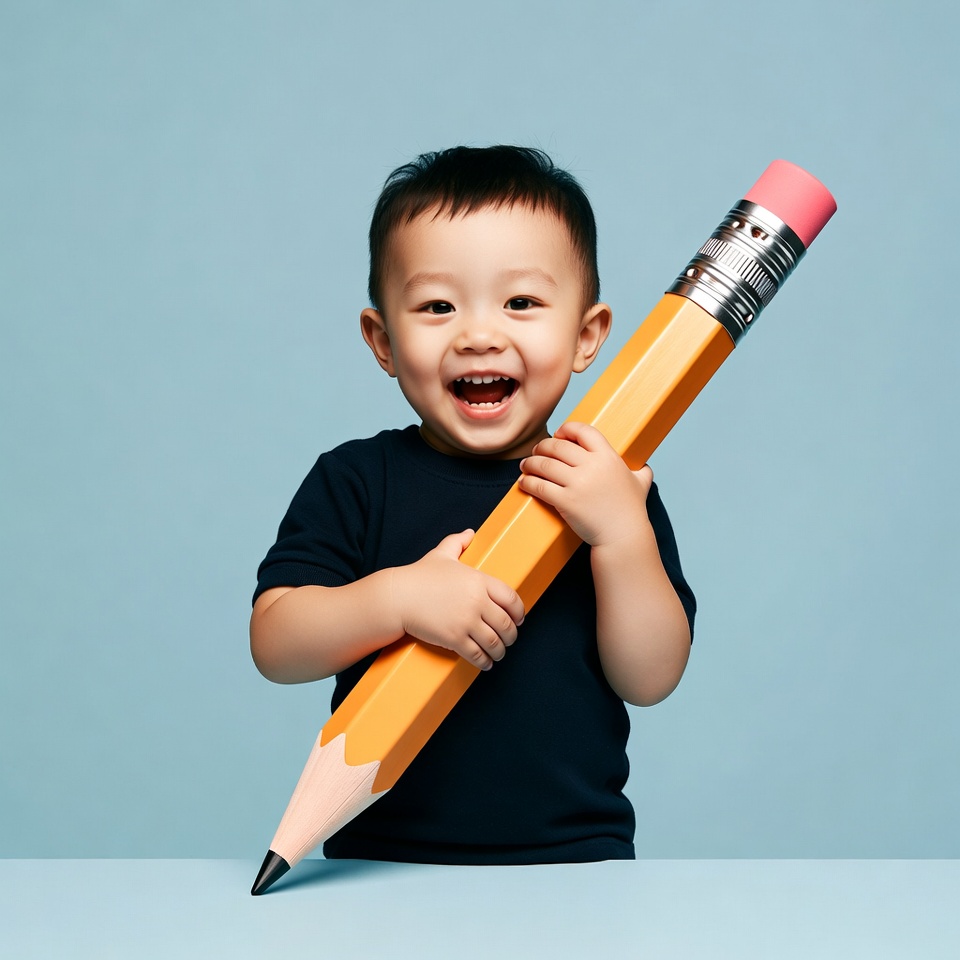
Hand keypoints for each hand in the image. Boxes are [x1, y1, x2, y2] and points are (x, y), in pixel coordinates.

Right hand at [391, 529, 524, 670]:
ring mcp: (466, 621)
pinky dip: (484, 661)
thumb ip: (457, 542)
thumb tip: (470, 533)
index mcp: (478, 581)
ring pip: (494, 642)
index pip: (511, 598)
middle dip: (511, 636)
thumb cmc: (419, 576)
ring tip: (499, 654)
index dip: (519, 612)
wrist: (398, 597)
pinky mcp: (454, 638)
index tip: (519, 620)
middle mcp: (477, 602)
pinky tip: (486, 663)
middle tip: (510, 640)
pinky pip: (477, 654)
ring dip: (500, 651)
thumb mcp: (441, 554)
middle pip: (506, 624)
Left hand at [518, 421, 652, 546]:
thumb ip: (641, 471)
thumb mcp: (641, 484)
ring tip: (526, 466)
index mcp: (608, 457)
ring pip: (544, 464)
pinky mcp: (566, 501)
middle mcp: (593, 466)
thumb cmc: (631, 511)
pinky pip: (539, 486)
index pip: (583, 431)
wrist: (623, 537)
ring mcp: (578, 484)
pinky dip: (528, 482)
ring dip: (530, 463)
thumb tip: (644, 468)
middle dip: (542, 447)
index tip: (558, 434)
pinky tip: (524, 482)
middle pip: (557, 446)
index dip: (566, 429)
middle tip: (536, 452)